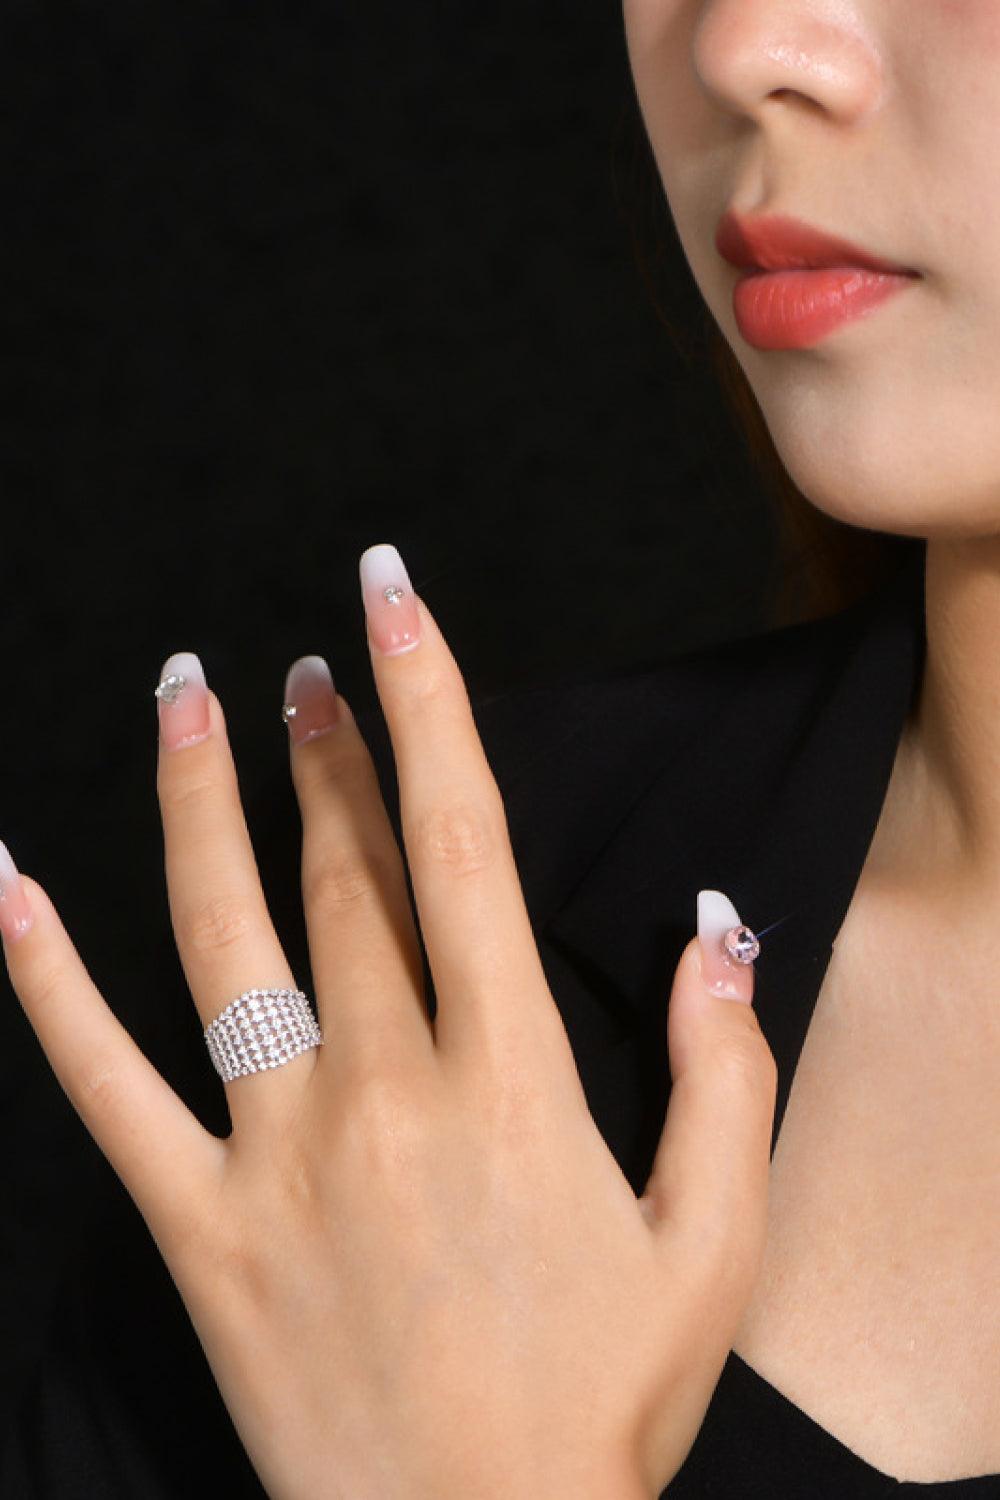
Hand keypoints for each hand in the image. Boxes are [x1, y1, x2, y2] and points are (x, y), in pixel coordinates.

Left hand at [1, 543, 776, 1499]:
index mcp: (510, 1079)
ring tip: (185, 698)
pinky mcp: (194, 1226)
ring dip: (198, 802)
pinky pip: (99, 1082)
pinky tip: (3, 884)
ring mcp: (275, 1155)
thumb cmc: (599, 1406)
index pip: (461, 844)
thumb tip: (715, 933)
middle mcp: (384, 1091)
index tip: (392, 605)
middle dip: (324, 745)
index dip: (428, 704)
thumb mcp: (712, 1244)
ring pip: (223, 937)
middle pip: (342, 871)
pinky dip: (41, 978)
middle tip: (304, 665)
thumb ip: (723, 1074)